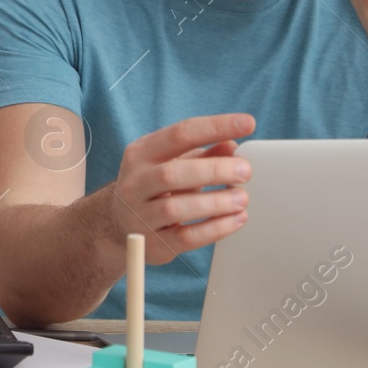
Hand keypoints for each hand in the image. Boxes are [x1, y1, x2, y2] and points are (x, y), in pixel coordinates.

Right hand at [107, 112, 253, 264]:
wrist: (119, 226)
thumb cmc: (154, 188)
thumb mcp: (173, 164)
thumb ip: (202, 154)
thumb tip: (233, 146)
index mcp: (141, 153)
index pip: (180, 134)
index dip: (216, 127)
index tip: (248, 123)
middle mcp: (136, 182)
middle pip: (174, 173)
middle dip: (215, 170)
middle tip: (246, 171)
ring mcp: (140, 215)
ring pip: (178, 208)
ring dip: (216, 202)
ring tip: (242, 198)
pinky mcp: (154, 244)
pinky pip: (187, 237)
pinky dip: (216, 228)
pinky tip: (236, 219)